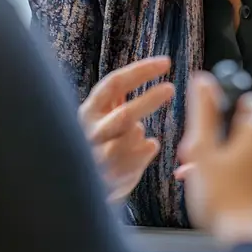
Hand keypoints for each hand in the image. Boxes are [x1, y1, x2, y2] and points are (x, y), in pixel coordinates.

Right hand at [79, 57, 173, 201]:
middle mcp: (89, 132)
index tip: (165, 63)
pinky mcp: (109, 178)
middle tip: (170, 88)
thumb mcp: (102, 117)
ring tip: (139, 132)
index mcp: (88, 111)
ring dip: (140, 132)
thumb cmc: (99, 144)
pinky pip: (140, 158)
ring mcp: (99, 157)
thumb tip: (144, 69)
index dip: (141, 71)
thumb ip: (116, 97)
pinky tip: (147, 146)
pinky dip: (147, 150)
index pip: (114, 83)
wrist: (81, 187)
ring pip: (132, 137)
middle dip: (149, 100)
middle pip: (124, 113)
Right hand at [176, 73, 251, 251]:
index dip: (233, 111)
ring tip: (228, 190)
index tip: (219, 131)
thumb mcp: (203, 152)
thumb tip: (203, 81)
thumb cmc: (224, 202)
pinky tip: (248, 203)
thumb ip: (204, 112)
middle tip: (213, 166)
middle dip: (237, 143)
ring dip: (251, 165)